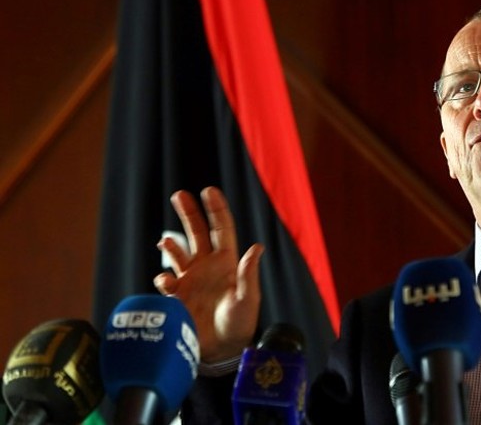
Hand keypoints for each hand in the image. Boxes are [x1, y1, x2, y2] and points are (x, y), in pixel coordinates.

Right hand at [154, 186, 261, 362]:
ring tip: (164, 241)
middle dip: (189, 213)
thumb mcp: (248, 299)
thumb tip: (257, 247)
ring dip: (171, 244)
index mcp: (227, 262)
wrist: (222, 350)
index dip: (216, 209)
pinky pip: (167, 280)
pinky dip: (164, 277)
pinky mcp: (178, 295)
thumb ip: (249, 274)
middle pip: (198, 233)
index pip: (222, 229)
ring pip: (178, 252)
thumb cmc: (240, 324)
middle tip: (179, 194)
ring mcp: (192, 279)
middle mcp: (208, 266)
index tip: (208, 190)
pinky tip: (166, 281)